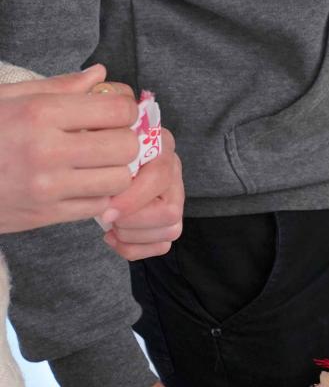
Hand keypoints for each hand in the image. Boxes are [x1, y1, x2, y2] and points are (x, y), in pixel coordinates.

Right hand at [0, 67, 150, 232]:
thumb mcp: (7, 98)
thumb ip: (57, 87)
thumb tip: (99, 74)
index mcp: (40, 115)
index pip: (118, 111)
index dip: (124, 110)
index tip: (114, 113)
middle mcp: (47, 151)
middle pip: (126, 146)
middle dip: (125, 140)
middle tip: (109, 138)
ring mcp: (46, 188)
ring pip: (119, 179)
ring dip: (115, 170)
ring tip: (98, 162)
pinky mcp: (43, 215)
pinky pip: (97, 206)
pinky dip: (98, 195)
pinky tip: (82, 183)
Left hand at [105, 128, 182, 259]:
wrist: (98, 155)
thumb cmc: (96, 147)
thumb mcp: (98, 137)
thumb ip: (102, 148)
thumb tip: (103, 186)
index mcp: (161, 147)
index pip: (160, 178)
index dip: (132, 200)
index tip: (105, 211)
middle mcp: (174, 172)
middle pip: (170, 211)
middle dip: (132, 221)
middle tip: (107, 217)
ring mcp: (175, 197)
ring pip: (170, 230)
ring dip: (133, 235)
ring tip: (111, 226)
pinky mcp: (168, 220)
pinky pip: (163, 245)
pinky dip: (135, 248)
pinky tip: (114, 237)